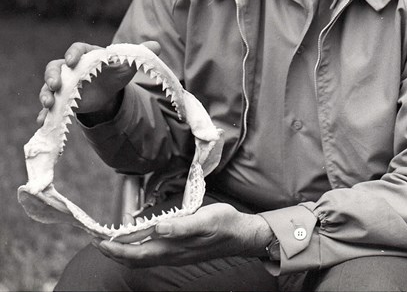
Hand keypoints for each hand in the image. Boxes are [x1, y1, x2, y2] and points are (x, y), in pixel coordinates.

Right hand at [37, 40, 160, 125]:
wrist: (108, 91)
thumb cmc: (115, 72)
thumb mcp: (127, 64)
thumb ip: (139, 54)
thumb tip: (156, 46)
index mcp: (87, 55)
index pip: (76, 50)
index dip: (73, 54)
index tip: (72, 61)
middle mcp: (70, 68)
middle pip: (55, 67)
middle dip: (52, 76)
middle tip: (54, 85)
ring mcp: (63, 85)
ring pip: (48, 87)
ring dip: (45, 94)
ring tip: (48, 104)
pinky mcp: (62, 101)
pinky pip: (50, 107)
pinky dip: (45, 114)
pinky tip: (42, 122)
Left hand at [93, 203, 273, 268]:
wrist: (241, 235)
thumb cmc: (224, 223)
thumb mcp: (205, 219)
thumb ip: (181, 226)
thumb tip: (157, 228)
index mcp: (172, 248)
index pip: (136, 252)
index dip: (115, 248)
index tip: (97, 239)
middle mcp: (170, 255)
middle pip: (133, 259)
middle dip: (112, 251)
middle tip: (94, 238)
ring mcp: (174, 254)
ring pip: (141, 258)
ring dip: (122, 251)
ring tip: (108, 239)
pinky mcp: (179, 250)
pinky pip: (150, 254)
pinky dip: (136, 248)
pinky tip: (135, 238)